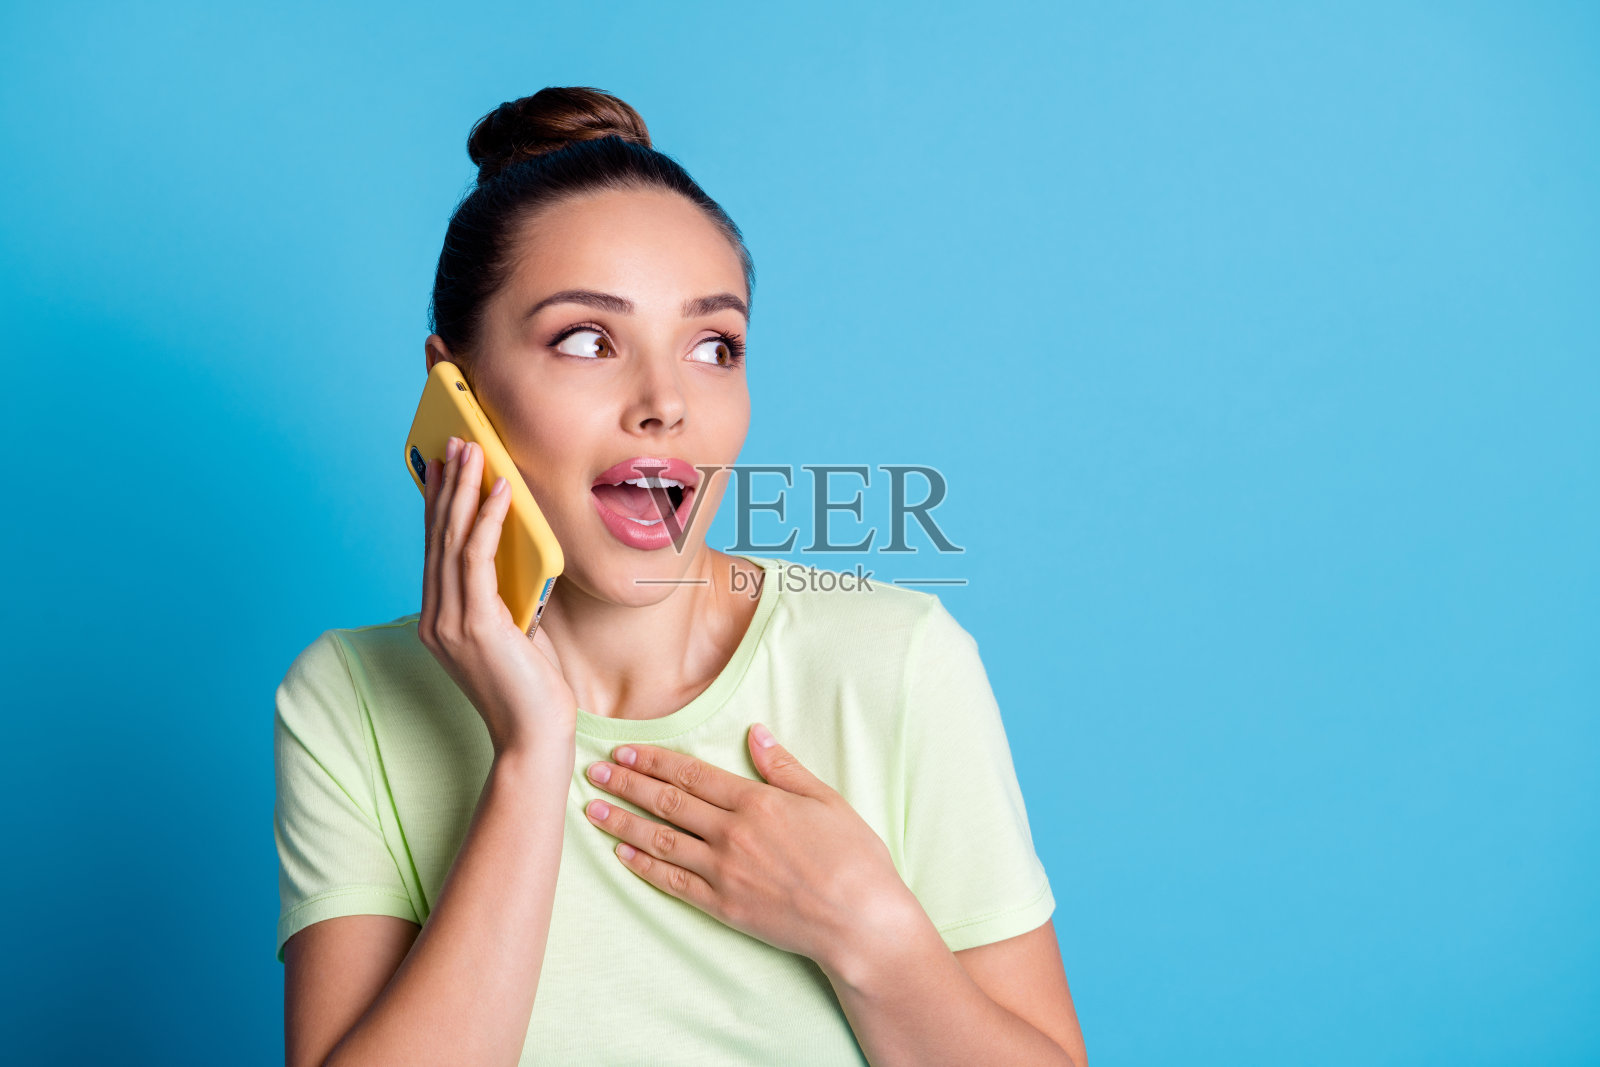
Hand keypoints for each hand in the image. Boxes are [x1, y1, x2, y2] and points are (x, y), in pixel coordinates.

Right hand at [419, 435, 576, 754]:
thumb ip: (506, 594)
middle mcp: (435, 618)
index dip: (439, 504)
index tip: (445, 464)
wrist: (534, 737)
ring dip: (463, 490)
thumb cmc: (532, 688)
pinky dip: (487, 519)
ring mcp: (449, 622)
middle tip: (455, 439)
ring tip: (474, 449)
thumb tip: (518, 549)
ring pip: (451, 540)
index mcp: (439, 620)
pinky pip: (476, 559)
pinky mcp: (474, 626)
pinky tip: (502, 491)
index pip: (435, 549)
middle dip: (446, 484)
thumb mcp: (517, 629)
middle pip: (436, 536)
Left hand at [579, 723, 919, 972]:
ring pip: (660, 840)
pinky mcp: (723, 906)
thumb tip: (756, 733)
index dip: (654, 760)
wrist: (861, 921)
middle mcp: (733, 833)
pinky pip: (672, 882)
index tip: (625, 750)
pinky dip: (643, 865)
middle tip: (594, 769)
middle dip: (626, 783)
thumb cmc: (855, 859)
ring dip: (623, 821)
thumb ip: (785, 767)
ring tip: (592, 808)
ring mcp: (724, 871)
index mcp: (757, 801)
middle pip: (667, 802)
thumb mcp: (826, 800)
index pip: (692, 774)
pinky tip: (622, 853)